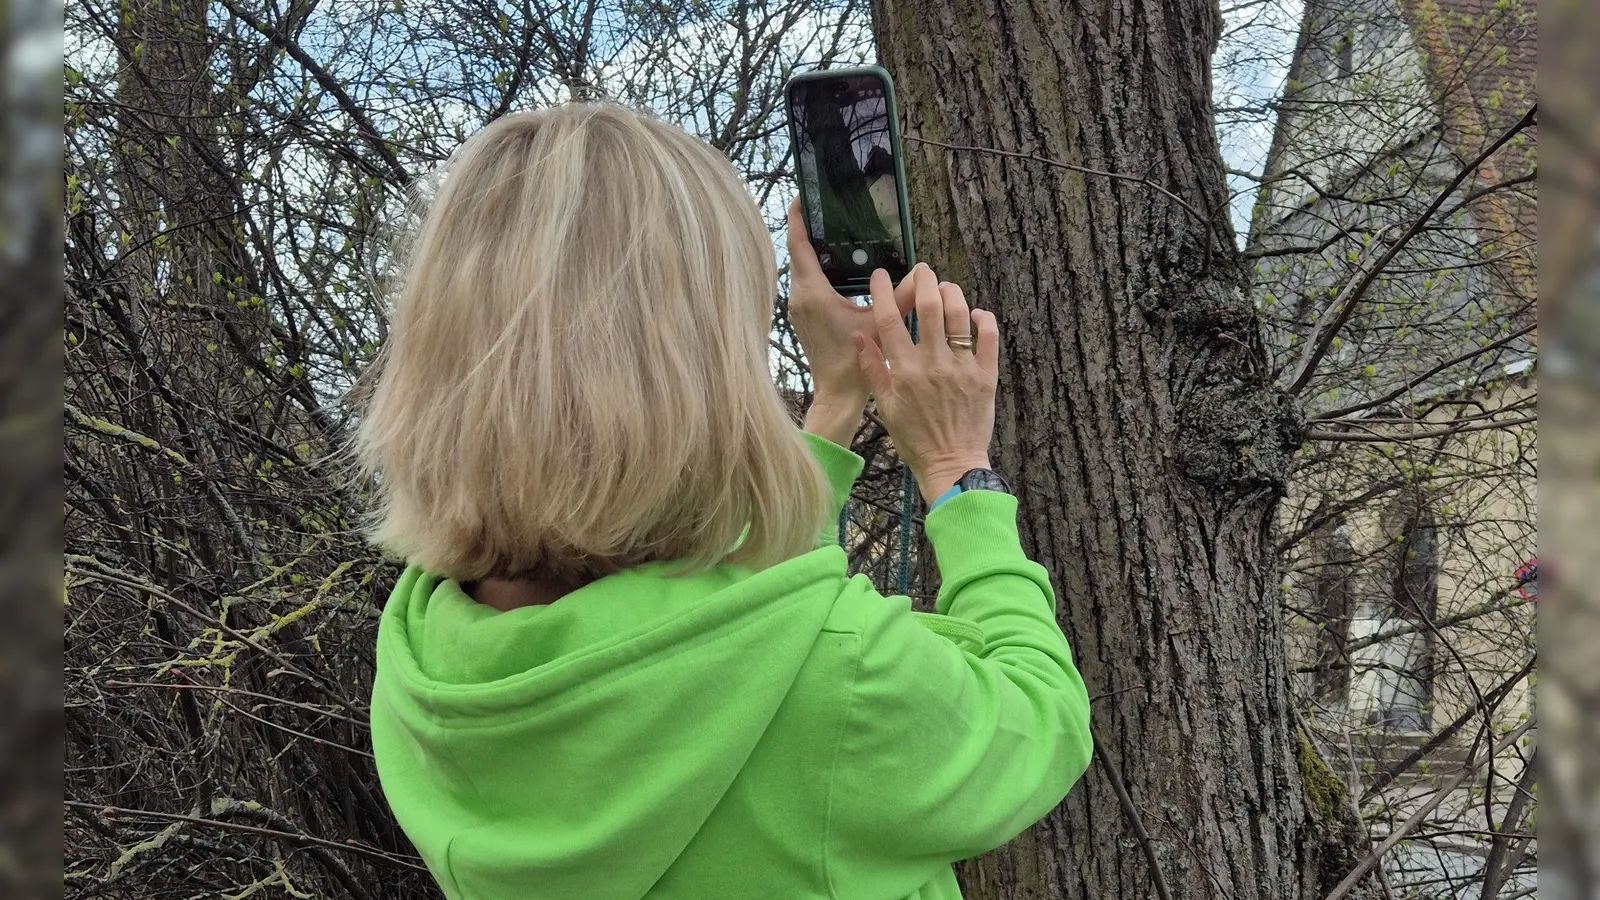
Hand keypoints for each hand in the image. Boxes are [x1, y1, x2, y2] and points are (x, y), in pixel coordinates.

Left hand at [785, 197, 914, 409]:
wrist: (837, 394)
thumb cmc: (855, 363)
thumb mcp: (882, 324)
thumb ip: (902, 296)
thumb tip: (922, 272)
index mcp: (813, 293)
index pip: (798, 245)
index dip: (797, 218)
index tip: (802, 196)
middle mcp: (799, 297)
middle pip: (797, 253)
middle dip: (807, 229)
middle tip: (823, 208)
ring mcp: (798, 308)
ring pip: (799, 269)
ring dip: (810, 250)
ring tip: (829, 230)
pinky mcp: (802, 317)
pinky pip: (804, 283)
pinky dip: (814, 268)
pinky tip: (833, 264)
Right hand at [853, 265, 999, 503]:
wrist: (951, 464)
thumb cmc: (914, 439)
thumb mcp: (885, 406)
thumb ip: (873, 369)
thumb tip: (859, 337)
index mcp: (904, 371)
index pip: (890, 320)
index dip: (883, 293)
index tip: (880, 276)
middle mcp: (933, 364)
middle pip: (929, 307)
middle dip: (924, 280)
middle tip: (922, 270)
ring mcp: (962, 368)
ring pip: (959, 316)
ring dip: (952, 294)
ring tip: (946, 287)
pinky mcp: (985, 376)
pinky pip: (988, 338)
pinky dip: (983, 320)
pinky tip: (975, 314)